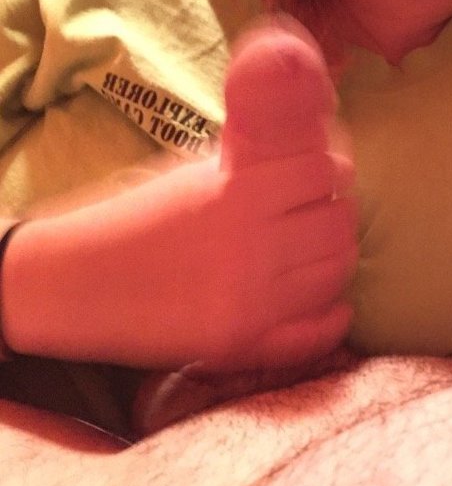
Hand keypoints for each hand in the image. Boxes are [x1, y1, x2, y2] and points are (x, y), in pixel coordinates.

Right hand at [2, 22, 357, 370]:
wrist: (77, 281)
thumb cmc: (138, 216)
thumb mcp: (194, 171)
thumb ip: (253, 158)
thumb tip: (310, 141)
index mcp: (236, 192)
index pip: (324, 170)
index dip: (330, 168)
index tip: (319, 172)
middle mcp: (251, 245)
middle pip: (339, 222)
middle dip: (334, 210)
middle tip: (316, 211)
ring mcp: (251, 300)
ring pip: (336, 273)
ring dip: (333, 257)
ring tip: (312, 250)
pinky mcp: (244, 344)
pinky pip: (318, 334)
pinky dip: (330, 315)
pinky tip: (326, 300)